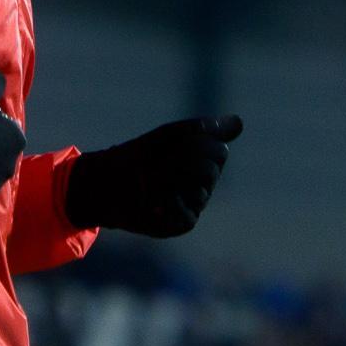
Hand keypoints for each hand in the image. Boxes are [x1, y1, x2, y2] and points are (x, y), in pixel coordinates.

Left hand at [64, 115, 242, 236]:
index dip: (194, 144)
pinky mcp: (183, 223)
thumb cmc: (138, 156)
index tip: (171, 145)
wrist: (105, 184)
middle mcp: (204, 186)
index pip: (218, 151)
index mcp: (204, 163)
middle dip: (181, 160)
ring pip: (199, 189)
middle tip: (156, 164)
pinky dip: (167, 200)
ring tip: (149, 181)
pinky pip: (188, 210)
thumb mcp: (170, 136)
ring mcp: (195, 205)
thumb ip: (205, 129)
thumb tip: (240, 123)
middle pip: (210, 169)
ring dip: (169, 179)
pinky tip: (152, 200)